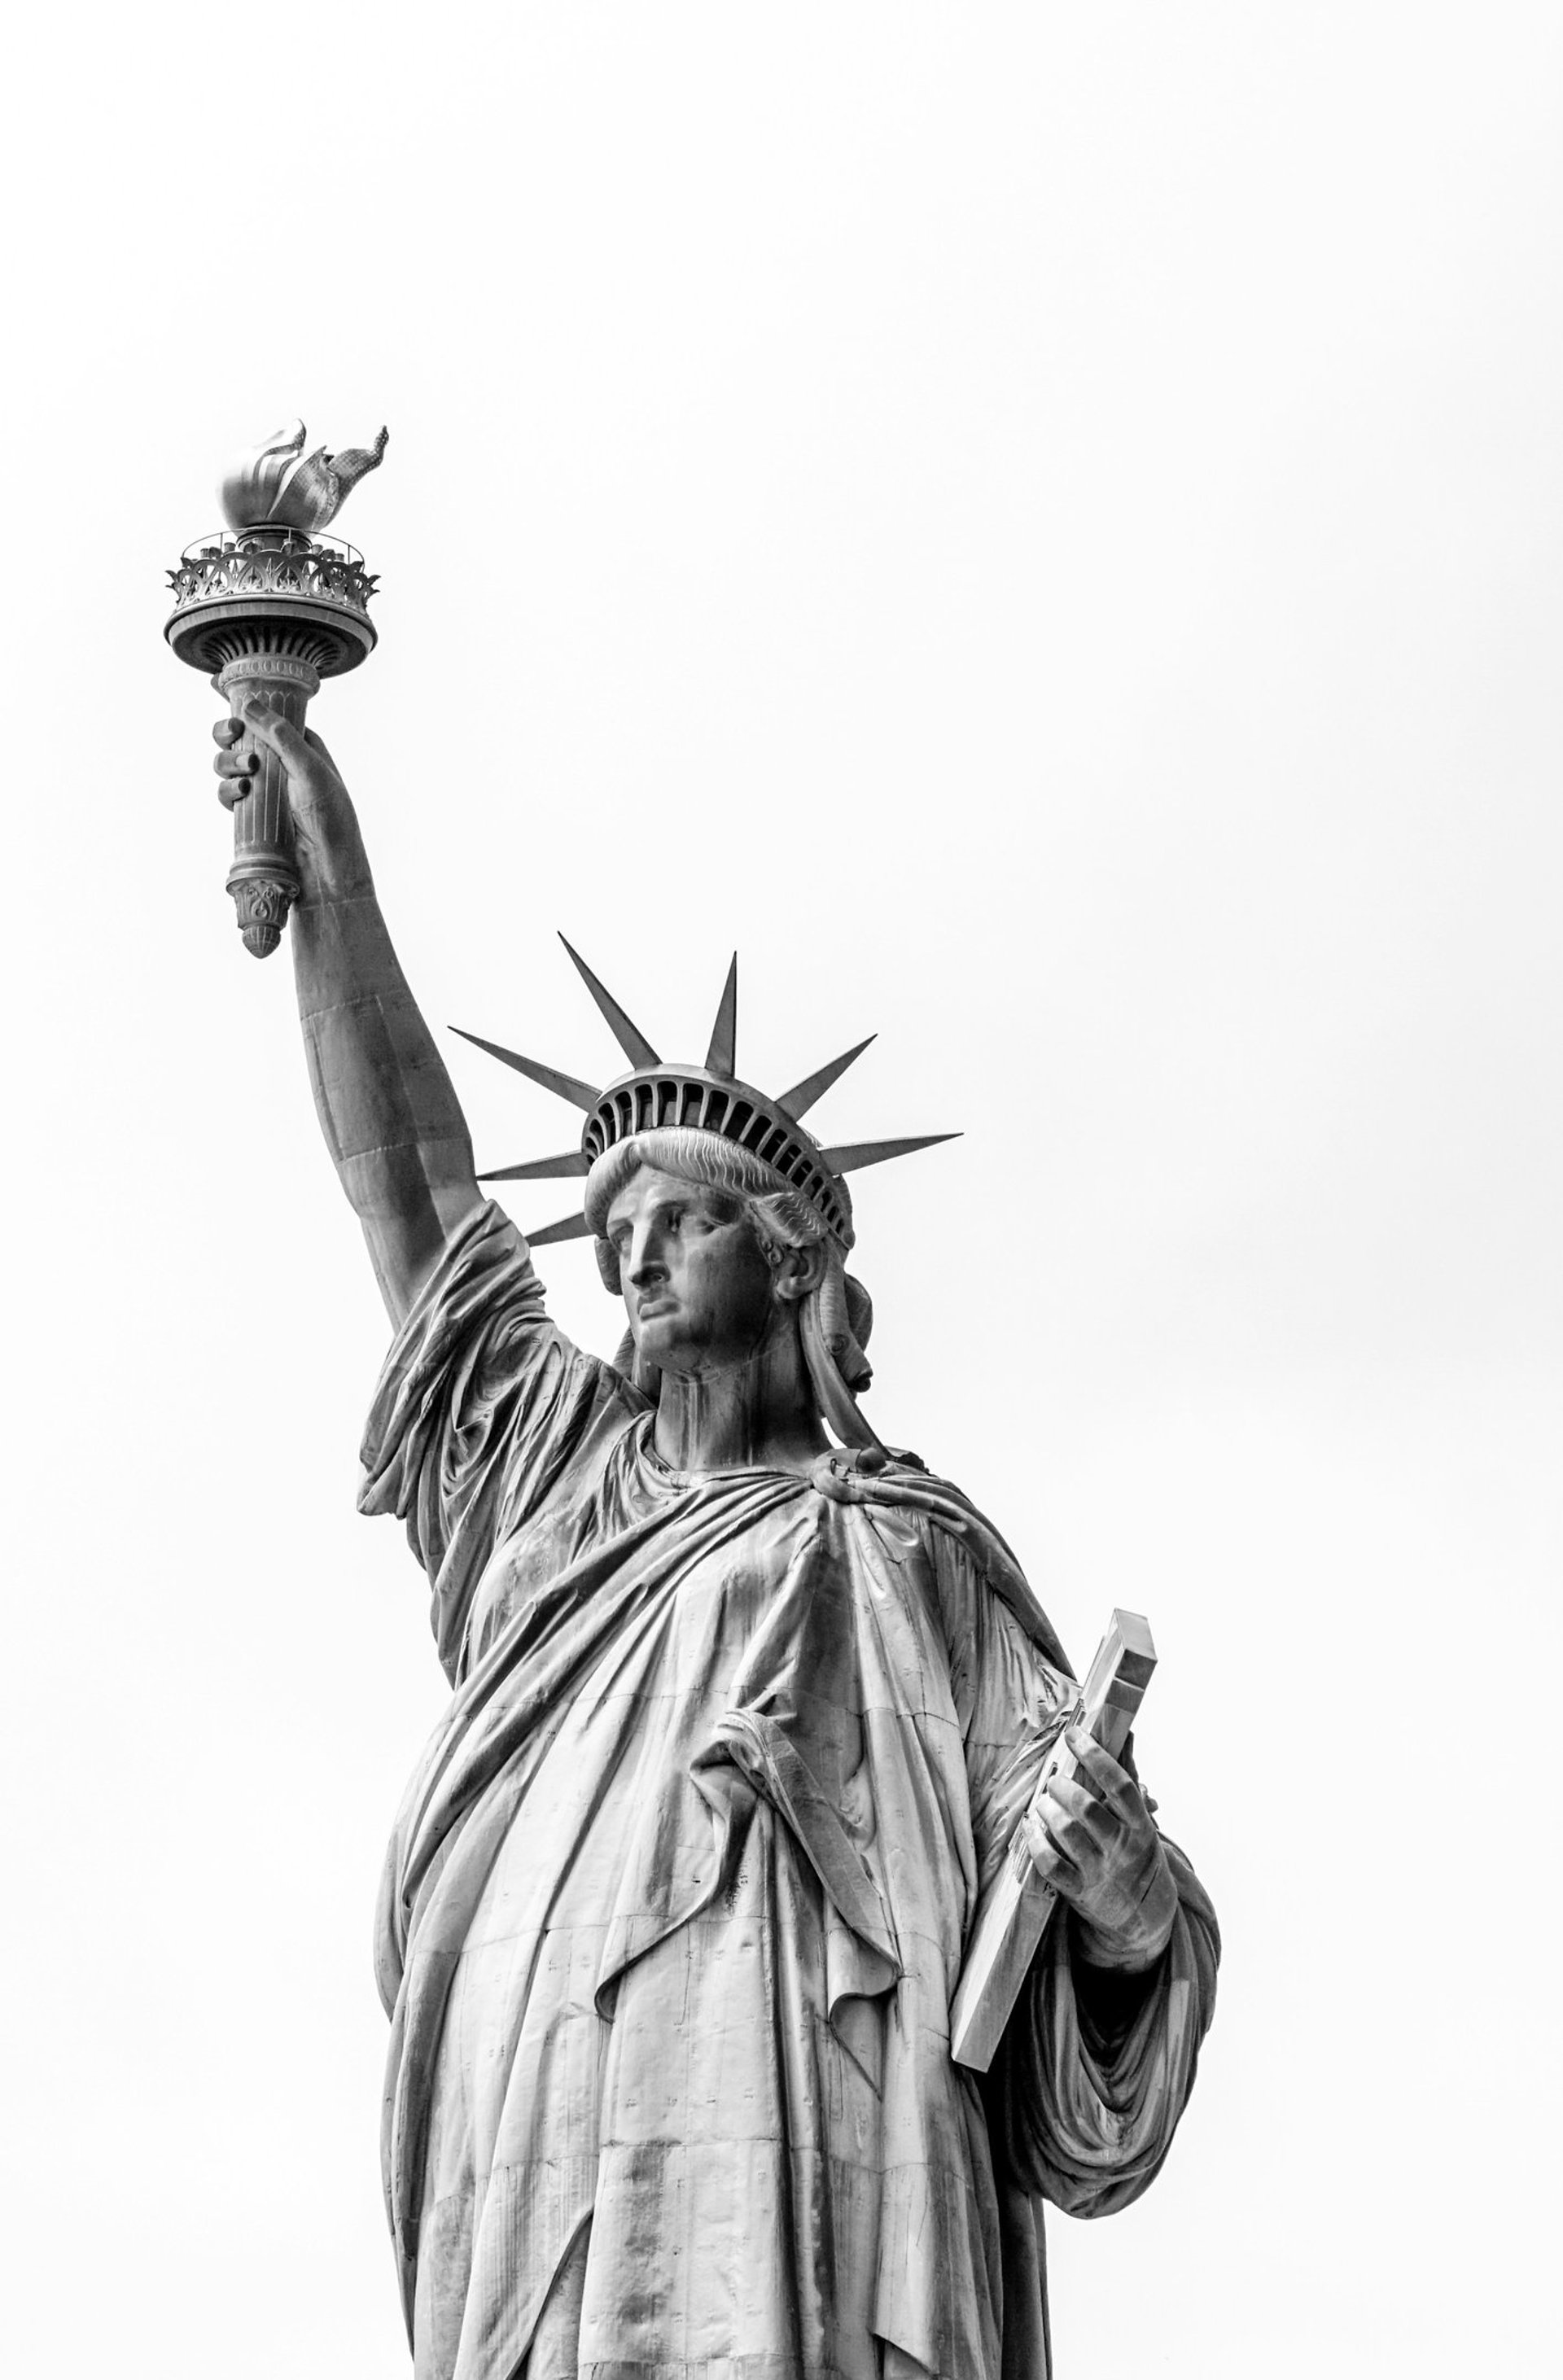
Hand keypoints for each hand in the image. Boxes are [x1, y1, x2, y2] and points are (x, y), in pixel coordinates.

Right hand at [212, 702, 370, 900]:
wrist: (326, 872)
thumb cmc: (330, 819)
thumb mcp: (310, 771)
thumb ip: (281, 737)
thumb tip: (249, 705)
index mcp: (304, 747)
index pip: (270, 717)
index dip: (248, 709)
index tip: (228, 702)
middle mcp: (284, 765)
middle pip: (243, 737)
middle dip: (231, 735)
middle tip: (232, 734)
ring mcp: (267, 789)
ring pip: (231, 764)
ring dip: (229, 763)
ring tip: (247, 774)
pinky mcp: (254, 813)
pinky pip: (229, 793)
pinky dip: (228, 790)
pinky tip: (240, 793)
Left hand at [1021, 1725, 1176, 1971]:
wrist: (1144, 1916)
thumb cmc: (1138, 1855)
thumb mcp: (1141, 1820)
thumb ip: (1130, 1777)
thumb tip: (1127, 1734)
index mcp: (1140, 1827)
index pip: (1119, 1784)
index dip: (1095, 1755)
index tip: (1074, 1734)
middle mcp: (1122, 1849)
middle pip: (1086, 1808)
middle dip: (1063, 1787)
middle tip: (1055, 1781)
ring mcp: (1099, 1872)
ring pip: (1066, 1832)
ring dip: (1047, 1810)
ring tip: (1043, 1802)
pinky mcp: (1078, 1892)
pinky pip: (1050, 1864)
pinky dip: (1035, 1842)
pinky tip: (1032, 1827)